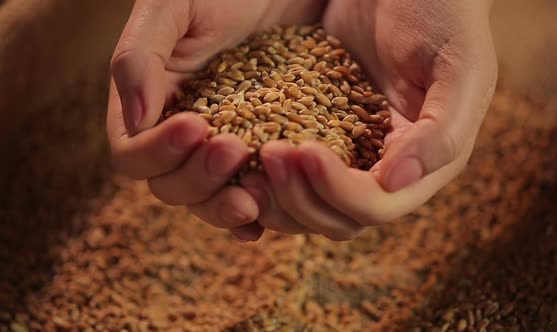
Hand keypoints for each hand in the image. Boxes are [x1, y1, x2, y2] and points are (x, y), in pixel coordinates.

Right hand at [107, 0, 325, 240]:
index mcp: (148, 104)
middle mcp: (178, 134)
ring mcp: (218, 148)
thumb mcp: (173, 6)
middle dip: (199, 177)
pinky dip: (253, 214)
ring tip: (254, 198)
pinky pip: (247, 194)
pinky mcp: (257, 153)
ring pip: (207, 200)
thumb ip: (140, 56)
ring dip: (225, 204)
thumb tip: (133, 121)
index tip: (197, 126)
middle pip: (169, 185)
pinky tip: (264, 220)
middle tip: (235, 150)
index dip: (159, 151)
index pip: (133, 153)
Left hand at [244, 0, 497, 240]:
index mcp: (422, 163)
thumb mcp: (459, 68)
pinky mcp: (317, 133)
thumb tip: (396, 182)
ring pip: (305, 204)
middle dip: (299, 195)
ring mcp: (348, 154)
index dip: (339, 191)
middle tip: (269, 153)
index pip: (376, 206)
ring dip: (275, 192)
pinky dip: (263, 172)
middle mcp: (384, 169)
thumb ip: (442, 132)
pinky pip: (287, 170)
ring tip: (249, 155)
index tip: (306, 150)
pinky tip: (241, 147)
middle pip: (335, 217)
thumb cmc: (442, 17)